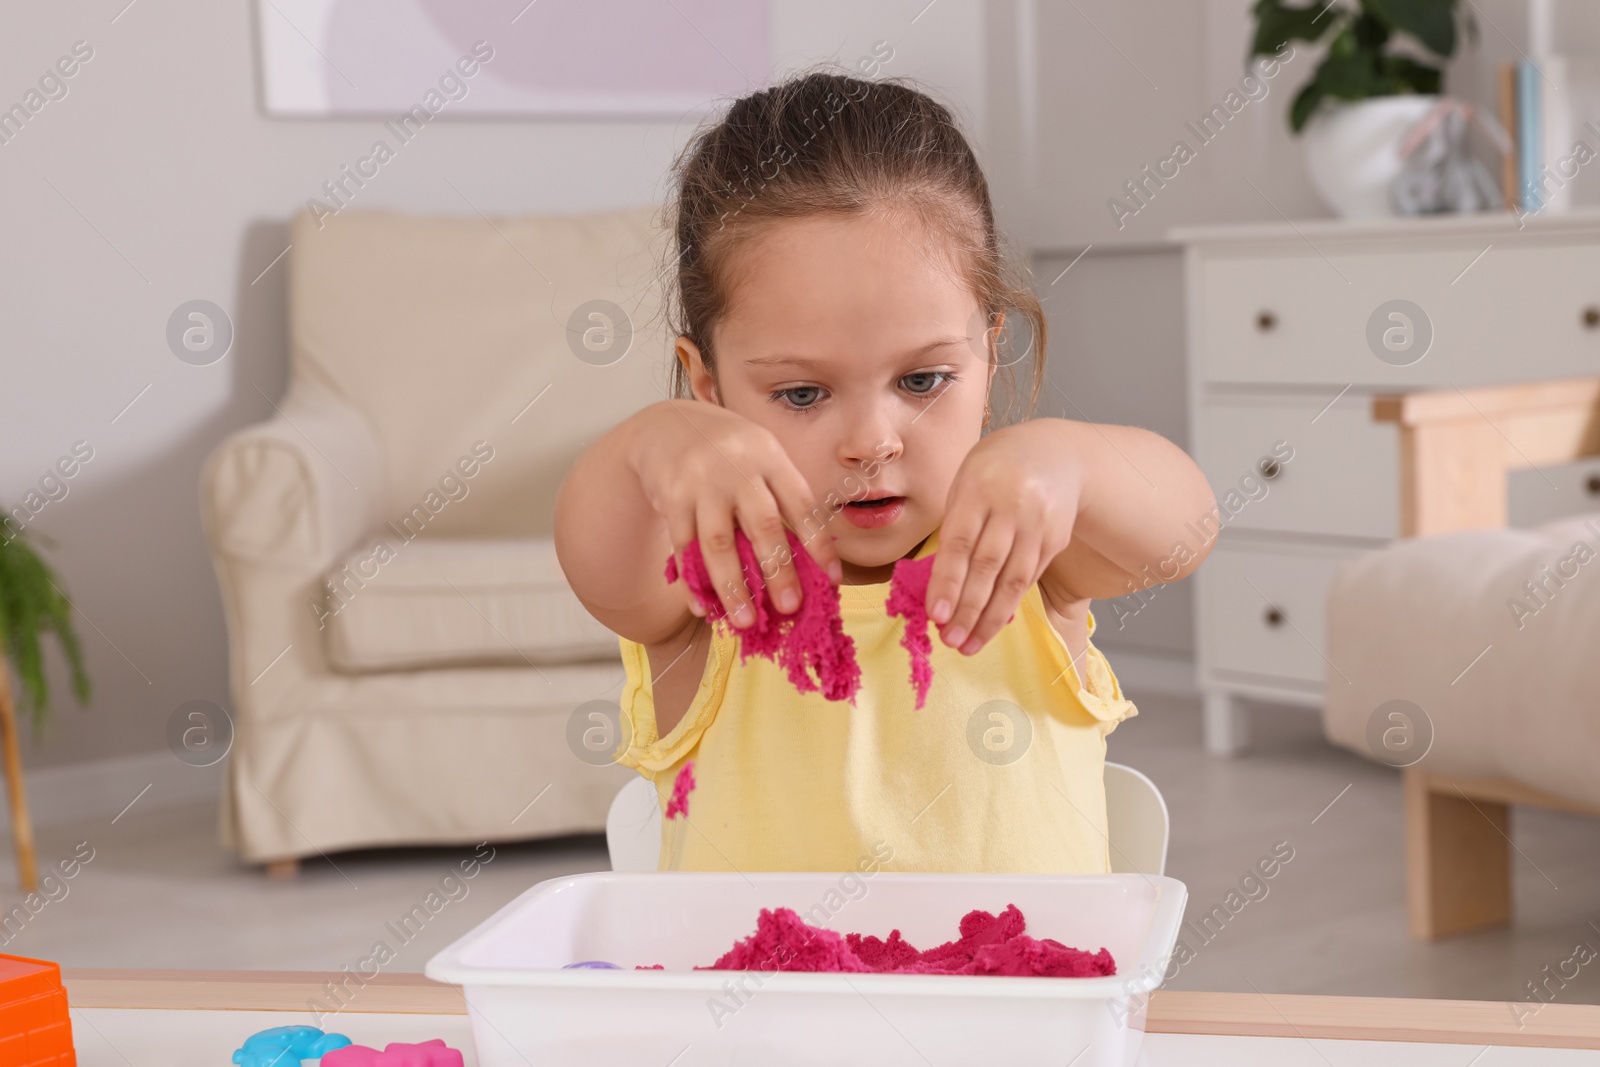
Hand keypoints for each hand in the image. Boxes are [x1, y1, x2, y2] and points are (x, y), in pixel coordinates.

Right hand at [629, 399, 841, 625]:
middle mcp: (738, 467)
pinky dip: (693, 580)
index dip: (818, 544)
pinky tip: (702, 606)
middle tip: (790, 608)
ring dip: (733, 586)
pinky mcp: (671, 497)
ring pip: (720, 542)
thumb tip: (808, 561)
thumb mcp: (760, 459)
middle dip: (778, 571)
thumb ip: (780, 500)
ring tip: (745, 620)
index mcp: (770, 457)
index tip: (832, 581)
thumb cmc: (728, 454)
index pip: (801, 504)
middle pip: (763, 524)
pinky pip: (683, 546)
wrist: (667, 426)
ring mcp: (702, 482)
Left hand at [925, 424, 1080, 653]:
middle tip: (951, 641)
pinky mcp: (1056, 537)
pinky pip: (1030, 575)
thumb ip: (955, 527)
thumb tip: (941, 587)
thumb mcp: (966, 483)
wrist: (1054, 451)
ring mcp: (1038, 522)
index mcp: (977, 488)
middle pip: (988, 566)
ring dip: (989, 617)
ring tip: (969, 644)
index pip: (960, 543)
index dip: (948, 582)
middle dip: (968, 608)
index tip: (936, 616)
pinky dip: (1010, 602)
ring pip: (1013, 578)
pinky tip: (993, 622)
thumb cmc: (994, 472)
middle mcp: (1011, 505)